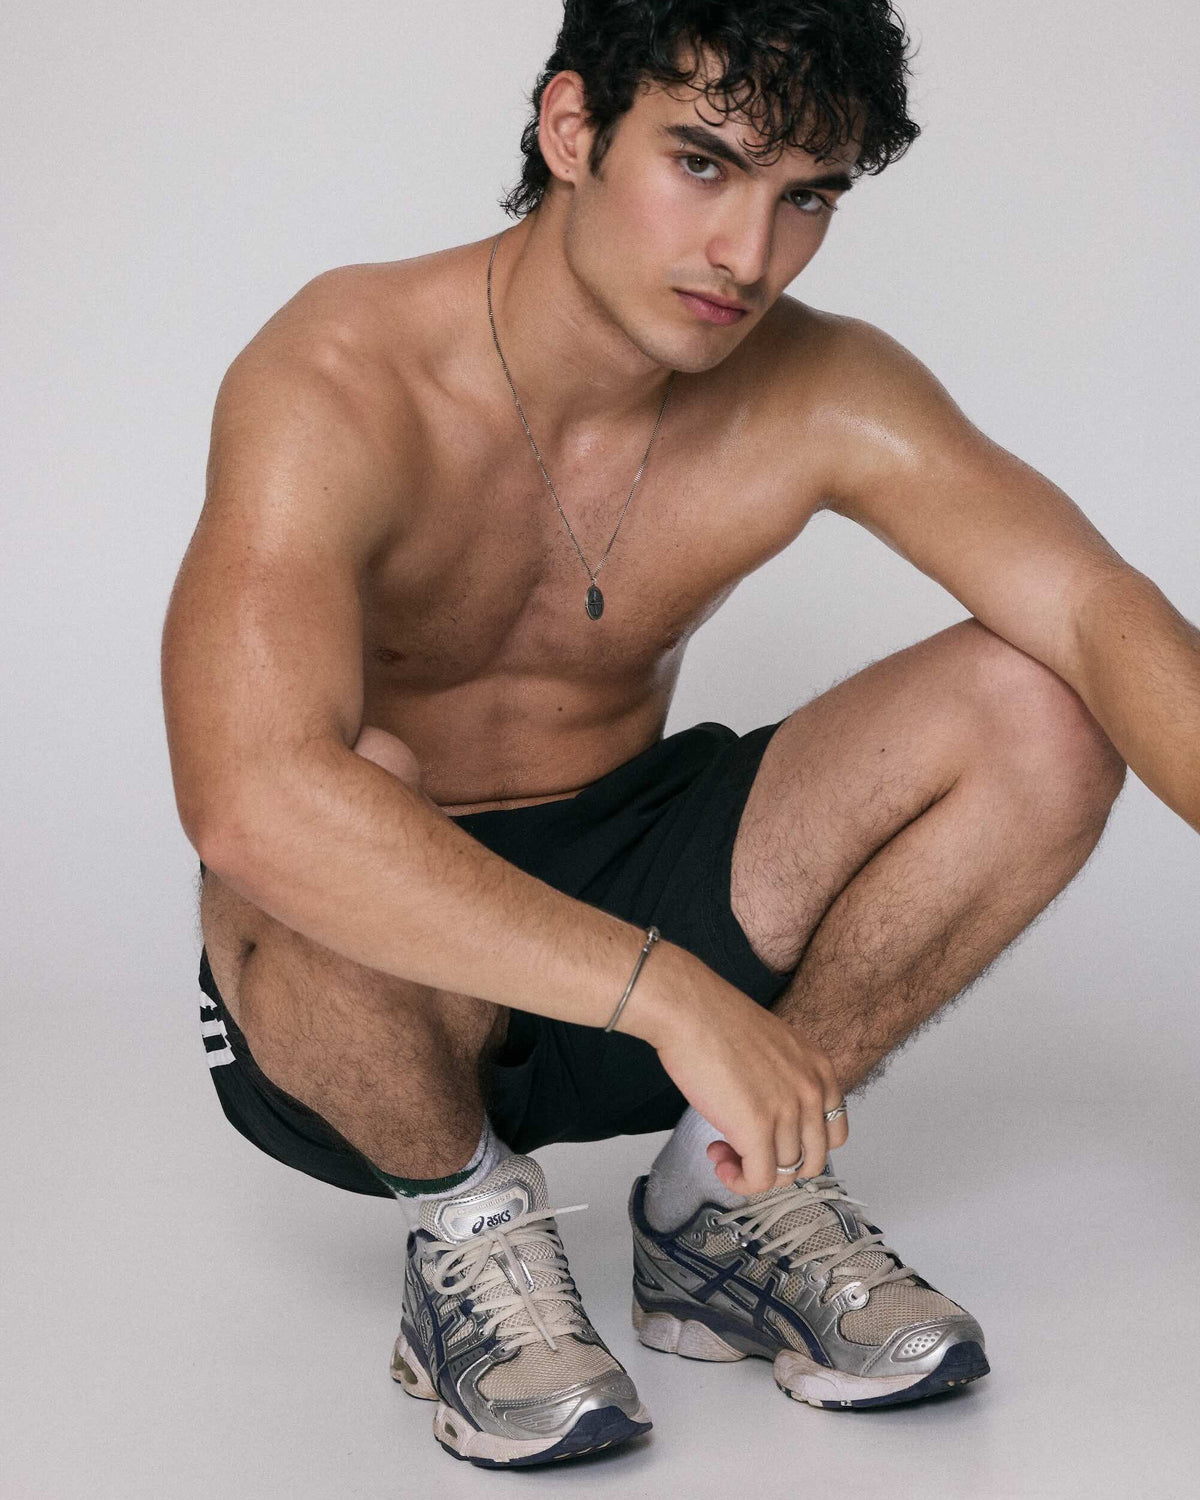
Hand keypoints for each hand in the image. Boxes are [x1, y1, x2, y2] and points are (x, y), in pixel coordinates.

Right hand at [635, 948, 848, 1193]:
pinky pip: (760, 1180)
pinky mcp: (756, 1130)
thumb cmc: (716, 1020)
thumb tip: (769, 1119)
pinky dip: (740, 1182)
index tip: (773, 1141)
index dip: (802, 1146)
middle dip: (778, 1164)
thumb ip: (784, 1081)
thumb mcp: (772, 1047)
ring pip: (784, 1172)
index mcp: (819, 1069)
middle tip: (744, 1149)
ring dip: (750, 1169)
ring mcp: (787, 1112)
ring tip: (721, 1150)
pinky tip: (719, 1161)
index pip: (834, 1134)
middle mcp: (811, 1092)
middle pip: (812, 1159)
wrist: (689, 1008)